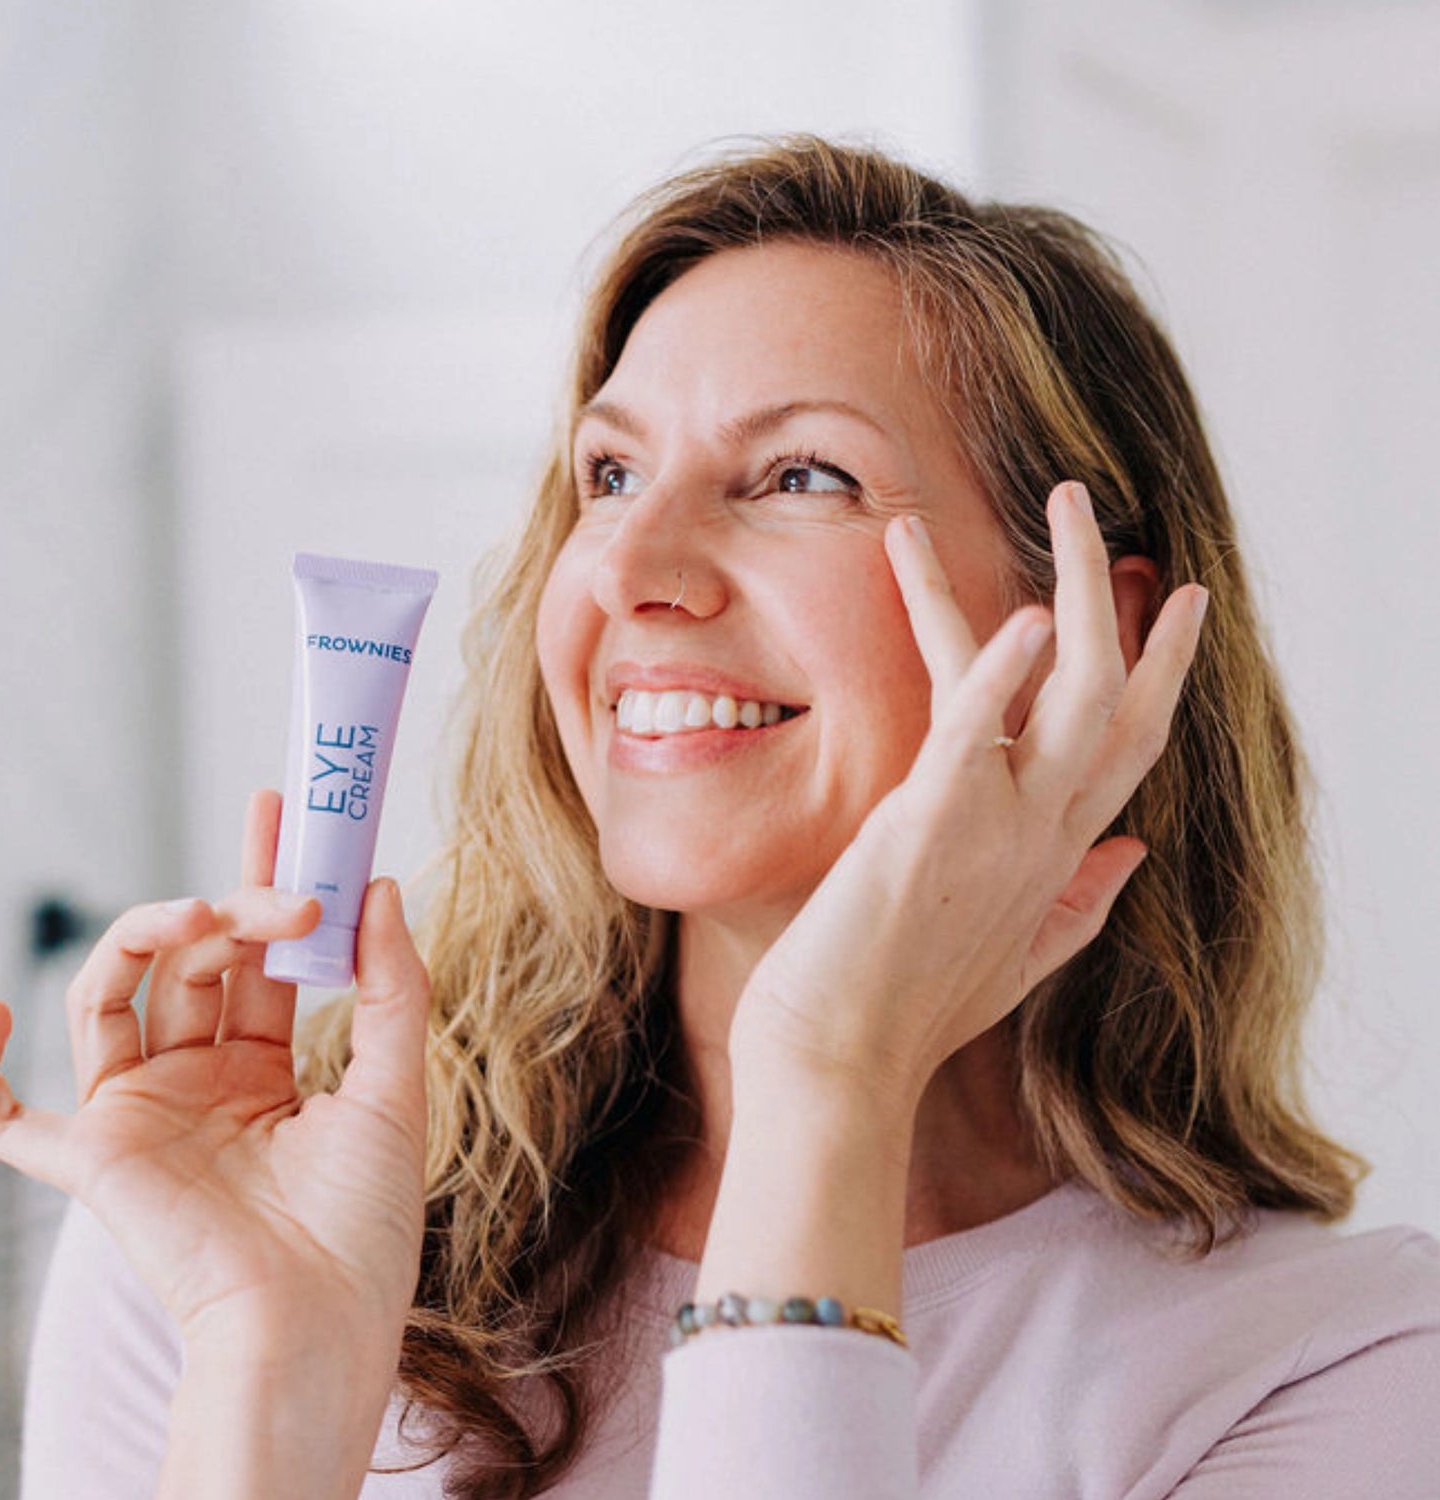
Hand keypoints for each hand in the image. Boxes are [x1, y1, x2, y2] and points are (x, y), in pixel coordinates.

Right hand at [0, 790, 430, 1357]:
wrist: (318, 1320)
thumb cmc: (364, 1220)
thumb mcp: (394, 1086)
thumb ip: (390, 988)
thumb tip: (382, 888)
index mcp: (265, 1067)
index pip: (257, 956)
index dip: (265, 883)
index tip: (283, 814)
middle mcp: (198, 1081)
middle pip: (192, 960)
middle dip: (234, 907)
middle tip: (284, 882)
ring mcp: (142, 1114)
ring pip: (112, 994)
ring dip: (145, 938)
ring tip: (205, 912)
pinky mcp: (93, 1161)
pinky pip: (9, 1121)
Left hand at [730, 481, 1207, 1116]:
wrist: (837, 1065)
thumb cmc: (906, 1011)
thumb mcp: (1012, 958)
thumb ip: (1079, 903)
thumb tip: (1133, 854)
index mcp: (1058, 859)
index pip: (1130, 747)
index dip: (1159, 670)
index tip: (1171, 603)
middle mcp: (1047, 837)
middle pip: (1120, 700)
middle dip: (1122, 604)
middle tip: (1099, 516)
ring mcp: (1000, 830)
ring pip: (1073, 691)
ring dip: (1074, 587)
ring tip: (1066, 501)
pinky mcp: (934, 825)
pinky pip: (983, 730)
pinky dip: (1007, 670)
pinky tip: (1026, 612)